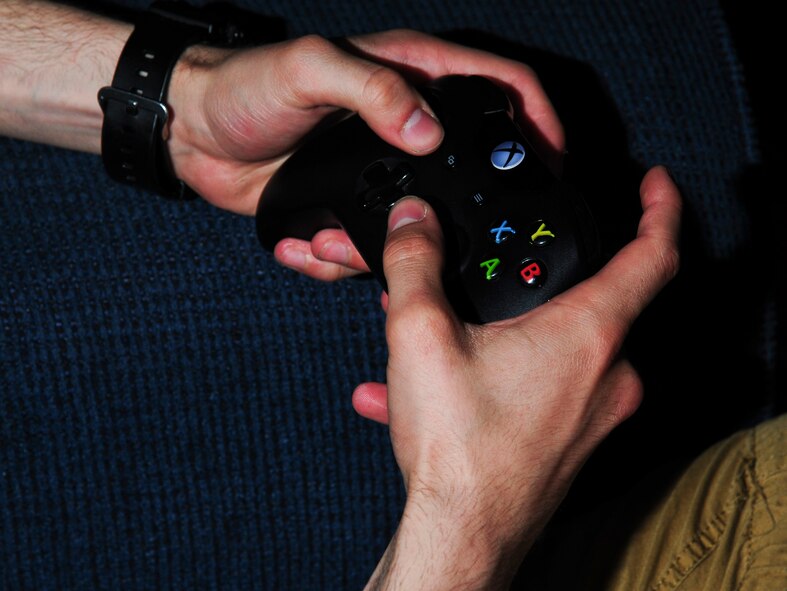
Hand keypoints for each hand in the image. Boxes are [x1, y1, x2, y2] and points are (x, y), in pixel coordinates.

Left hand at [166, 29, 563, 279]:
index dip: (537, 119)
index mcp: (408, 78)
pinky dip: (340, 258)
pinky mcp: (351, 207)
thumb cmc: (244, 87)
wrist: (193, 132)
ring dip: (387, 250)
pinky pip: (369, 244)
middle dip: (468, 211)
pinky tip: (307, 245)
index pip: (497, 88)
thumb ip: (372, 90)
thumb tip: (427, 132)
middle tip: (459, 241)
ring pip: (418, 222)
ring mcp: (380, 172)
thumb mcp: (308, 70)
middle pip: (470, 166)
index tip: (556, 159)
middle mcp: (403, 126)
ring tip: (333, 243)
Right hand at [359, 166, 681, 589]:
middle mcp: (606, 373)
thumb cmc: (458, 450)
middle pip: (592, 299)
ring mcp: (594, 411)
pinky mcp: (571, 438)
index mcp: (587, 333)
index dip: (661, 208)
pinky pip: (538, 387)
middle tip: (495, 267)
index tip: (656, 184)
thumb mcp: (421, 337)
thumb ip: (414, 265)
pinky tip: (435, 388)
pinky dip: (496, 375)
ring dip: (504, 330)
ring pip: (555, 346)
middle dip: (538, 277)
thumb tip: (410, 222)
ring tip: (445, 334)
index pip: (654, 255)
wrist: (461, 537)